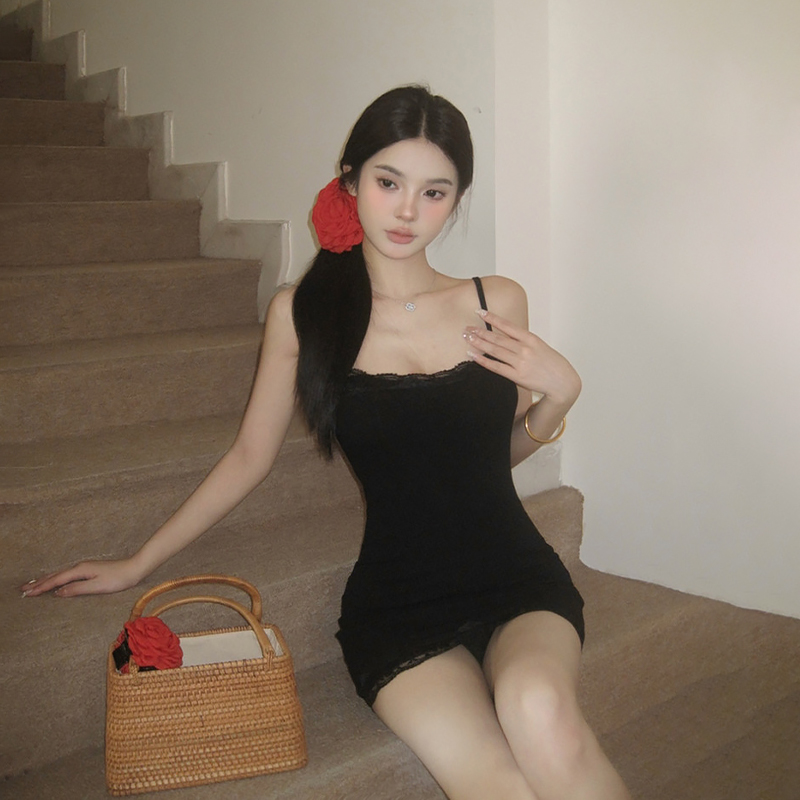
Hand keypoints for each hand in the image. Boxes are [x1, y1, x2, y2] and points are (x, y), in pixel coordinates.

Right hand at [20, 558, 142, 597]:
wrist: (134, 569)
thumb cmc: (118, 579)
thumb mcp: (97, 586)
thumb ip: (77, 589)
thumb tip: (58, 592)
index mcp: (80, 570)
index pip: (56, 580)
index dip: (41, 587)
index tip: (26, 593)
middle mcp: (80, 567)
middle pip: (55, 576)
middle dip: (38, 583)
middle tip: (22, 589)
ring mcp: (84, 567)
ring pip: (60, 574)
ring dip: (46, 580)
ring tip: (33, 585)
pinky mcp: (89, 570)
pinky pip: (67, 574)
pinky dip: (56, 578)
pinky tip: (56, 581)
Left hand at [465, 310, 581, 404]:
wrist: (562, 382)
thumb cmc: (551, 363)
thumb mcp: (539, 345)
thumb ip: (523, 340)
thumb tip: (504, 335)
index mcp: (531, 338)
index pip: (508, 325)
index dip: (492, 318)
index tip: (480, 312)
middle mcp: (524, 349)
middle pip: (498, 338)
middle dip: (480, 332)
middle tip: (467, 328)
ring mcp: (520, 362)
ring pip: (495, 350)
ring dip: (479, 343)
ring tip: (467, 337)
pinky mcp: (517, 376)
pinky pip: (496, 367)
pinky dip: (483, 360)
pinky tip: (473, 355)